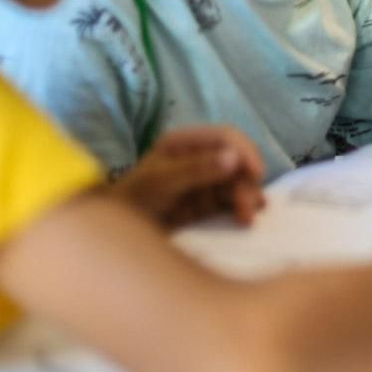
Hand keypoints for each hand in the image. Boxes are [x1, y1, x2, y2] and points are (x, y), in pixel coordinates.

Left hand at [110, 125, 265, 228]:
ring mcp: (205, 179)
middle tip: (248, 206)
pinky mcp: (208, 201)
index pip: (226, 138)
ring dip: (247, 196)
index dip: (245, 152)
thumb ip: (196, 169)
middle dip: (246, 181)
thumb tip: (233, 158)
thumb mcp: (162, 181)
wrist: (116, 233)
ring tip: (246, 218)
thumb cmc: (134, 199)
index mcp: (187, 142)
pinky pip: (232, 200)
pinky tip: (245, 218)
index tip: (255, 174)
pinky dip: (242, 207)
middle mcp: (201, 156)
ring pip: (239, 182)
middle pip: (238, 161)